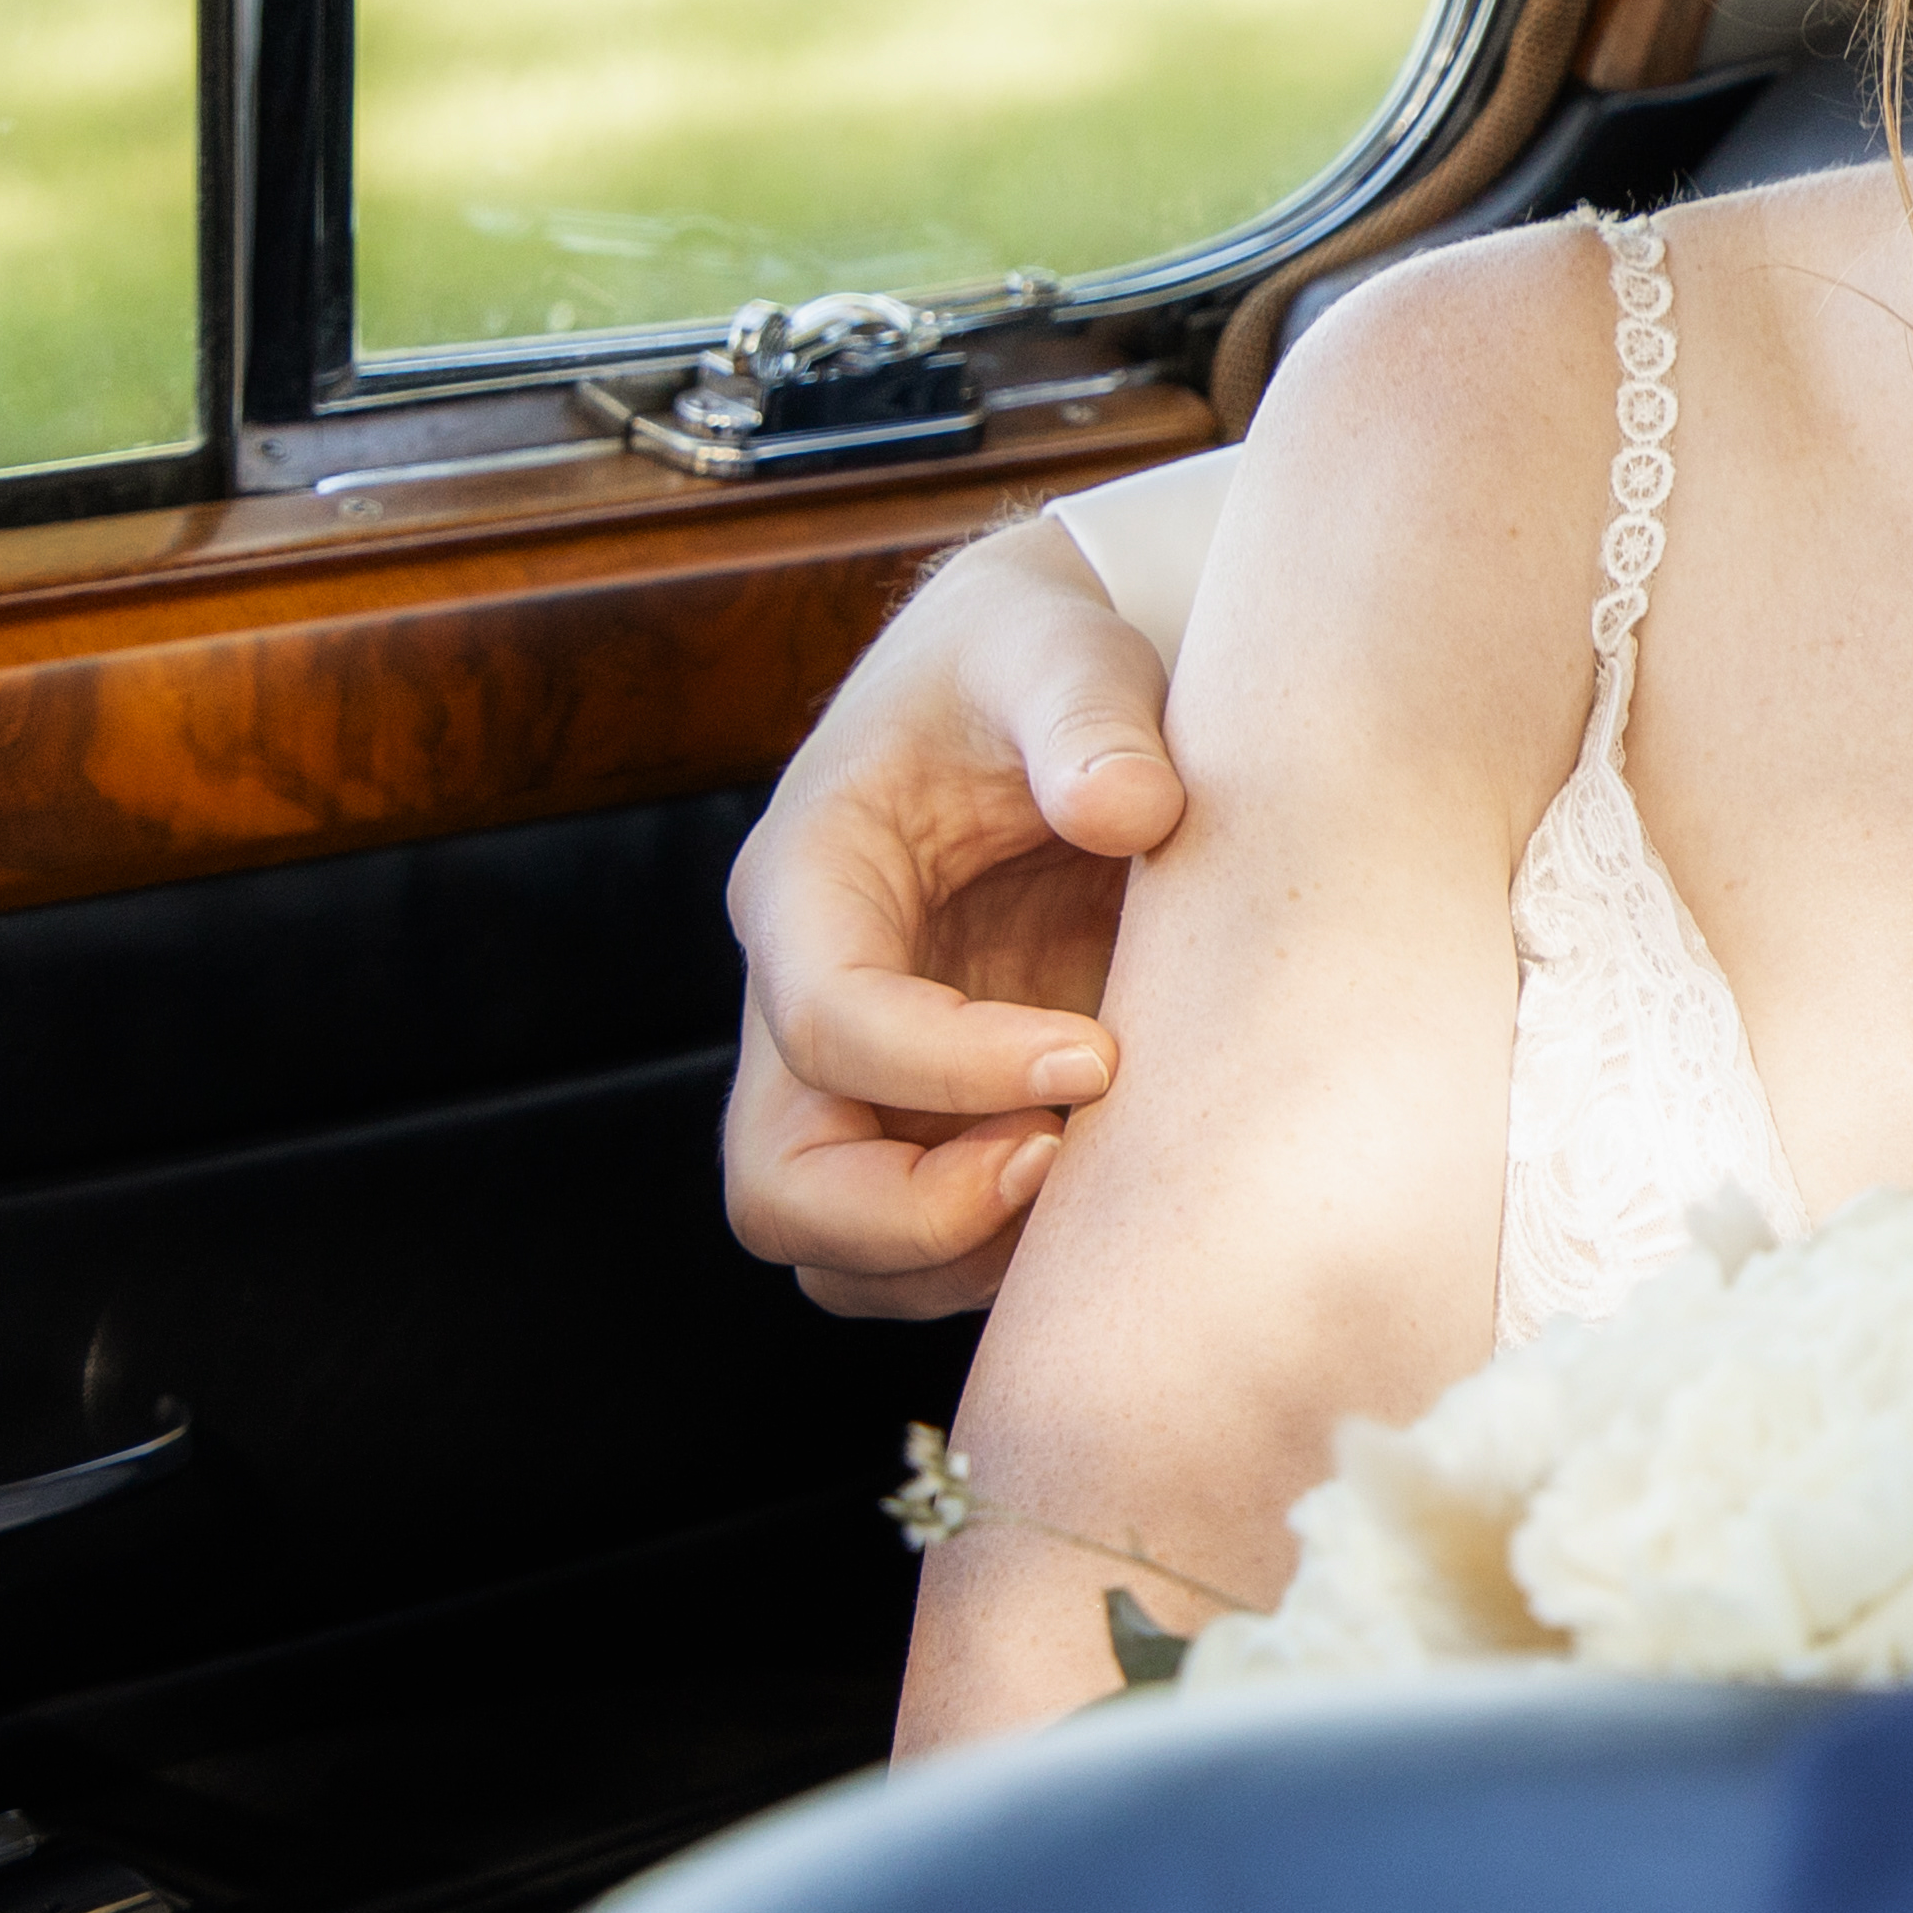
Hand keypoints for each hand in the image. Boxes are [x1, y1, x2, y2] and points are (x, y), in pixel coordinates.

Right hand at [722, 520, 1186, 1317]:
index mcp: (809, 881)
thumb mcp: (1062, 652)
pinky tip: (1117, 1194)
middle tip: (1070, 1155)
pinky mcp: (928, 1118)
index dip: (950, 1065)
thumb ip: (1090, 717)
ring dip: (960, 1256)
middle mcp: (803, 997)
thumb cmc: (1038, 664)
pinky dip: (997, 1260)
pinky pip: (916, 1249)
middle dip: (914, 1212)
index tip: (1102, 1055)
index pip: (827, 1021)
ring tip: (1107, 1180)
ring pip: (834, 1245)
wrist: (1045, 690)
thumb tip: (1134, 810)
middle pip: (778, 1182)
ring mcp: (859, 1075)